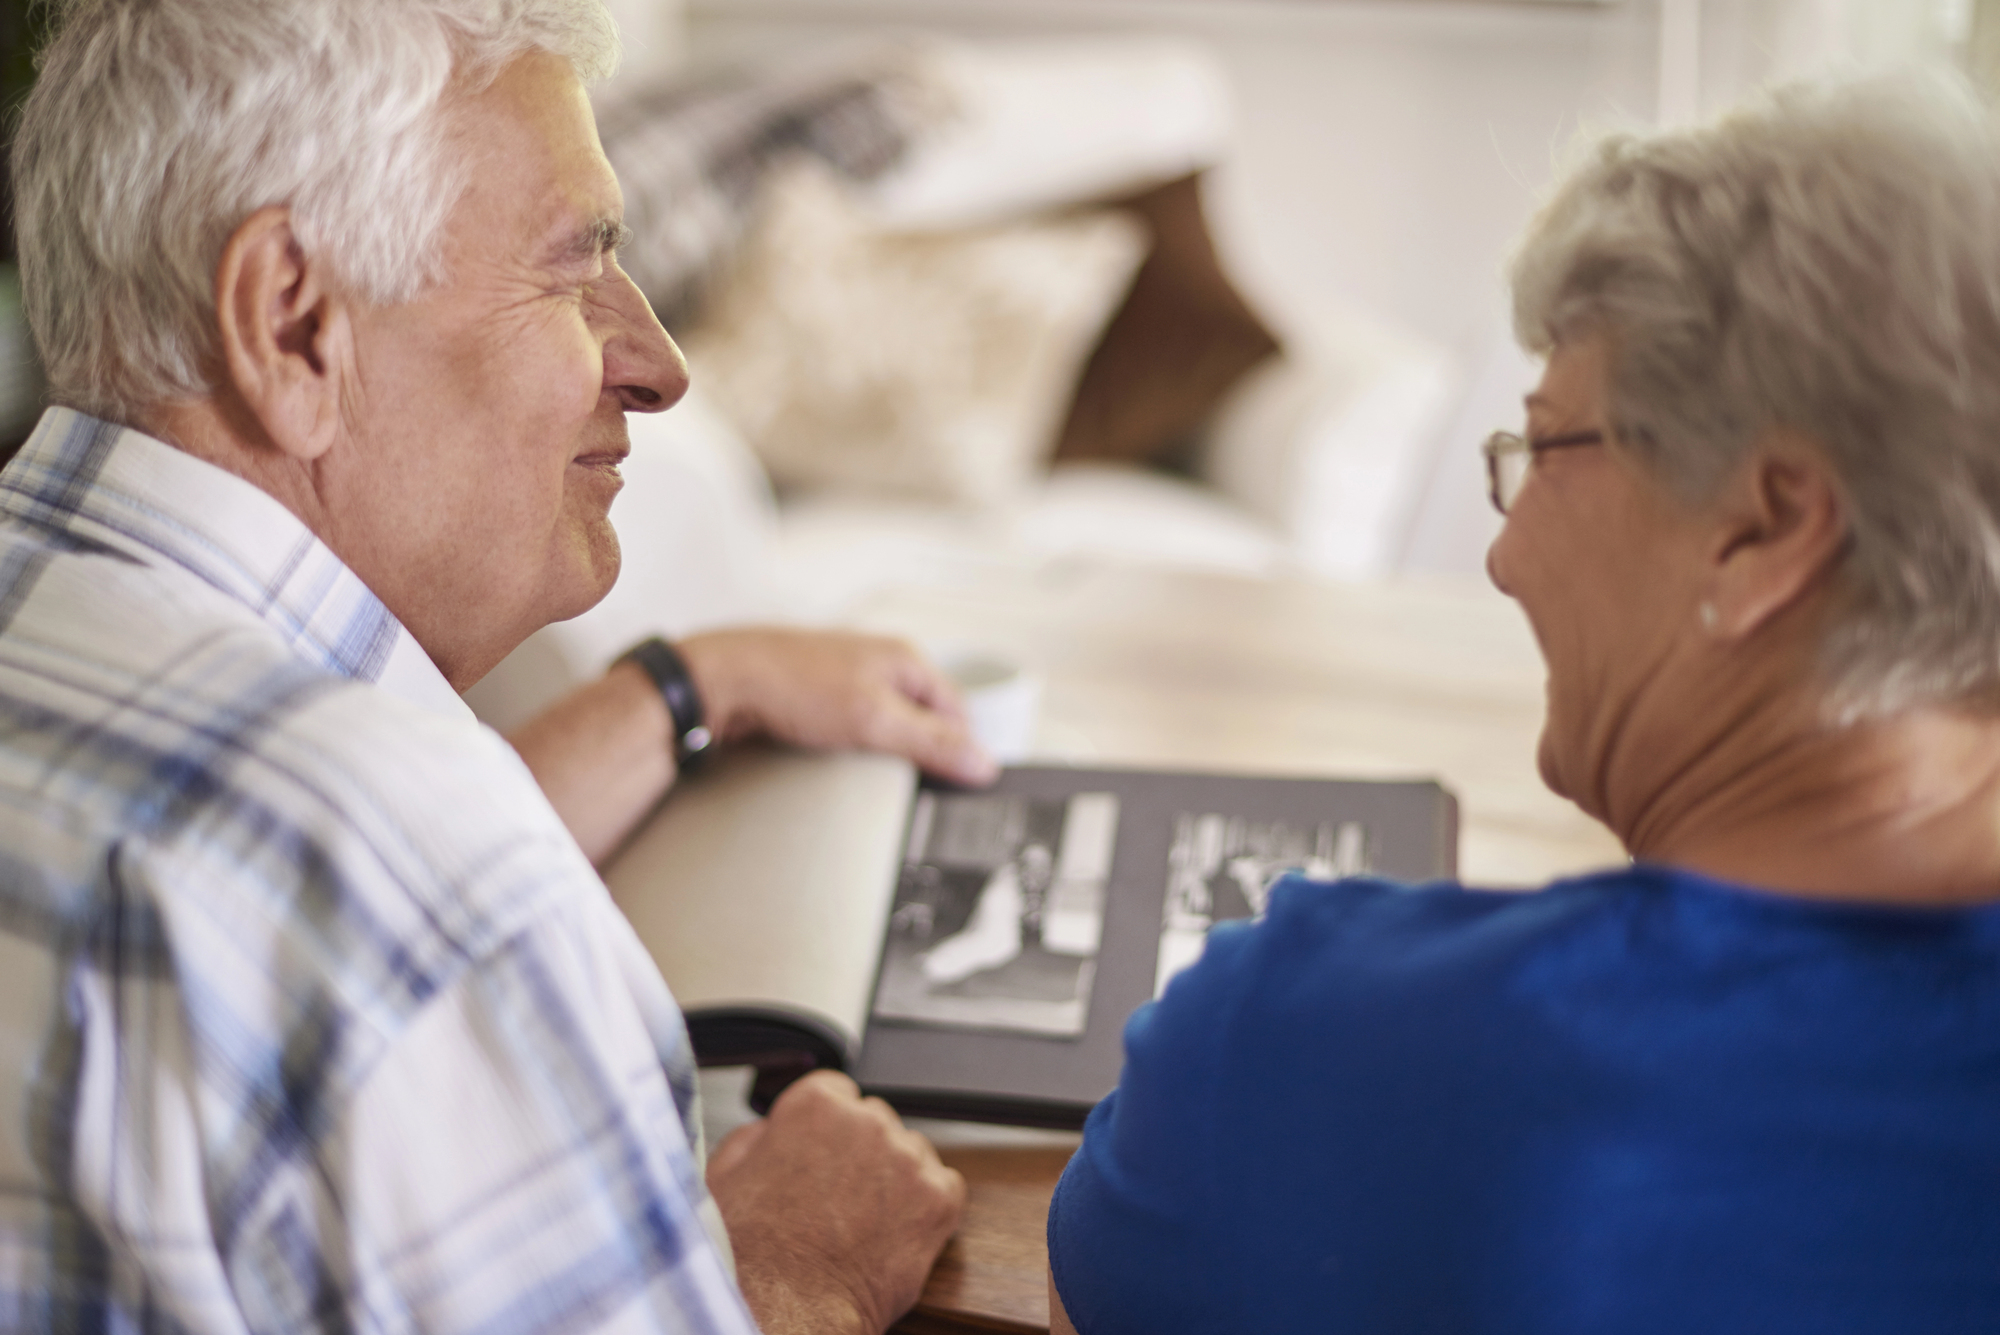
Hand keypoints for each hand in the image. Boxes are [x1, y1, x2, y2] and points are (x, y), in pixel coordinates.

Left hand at [677, 628, 997, 785]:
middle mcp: (879, 665)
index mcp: (904, 658)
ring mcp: (847, 681)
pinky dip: (850, 753)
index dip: (960, 752)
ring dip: (882, 755)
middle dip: (918, 755)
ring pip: (886, 730)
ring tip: (864, 771)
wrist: (719, 682)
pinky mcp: (818, 700)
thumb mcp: (873, 719)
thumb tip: (982, 762)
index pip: (958, 713)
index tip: (959, 786)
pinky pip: (851, 734)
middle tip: (906, 783)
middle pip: (923, 722)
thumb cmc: (791, 683)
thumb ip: (932, 742)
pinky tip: (835, 765)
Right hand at [707, 1071, 965, 1334]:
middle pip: (875, 1122)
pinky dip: (925, 1208)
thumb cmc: (752, 1254)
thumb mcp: (725, 1173)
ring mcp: (907, 1158)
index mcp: (816, 1105)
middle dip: (860, 1153)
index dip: (827, 1127)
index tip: (823, 1152)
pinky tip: (892, 1232)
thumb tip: (776, 1129)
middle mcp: (867, 1121)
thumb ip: (758, 1134)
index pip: (837, 1091)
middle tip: (837, 1197)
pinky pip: (943, 1187)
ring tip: (862, 1221)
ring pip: (911, 1153)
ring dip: (894, 1178)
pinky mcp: (938, 1199)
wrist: (788, 1309)